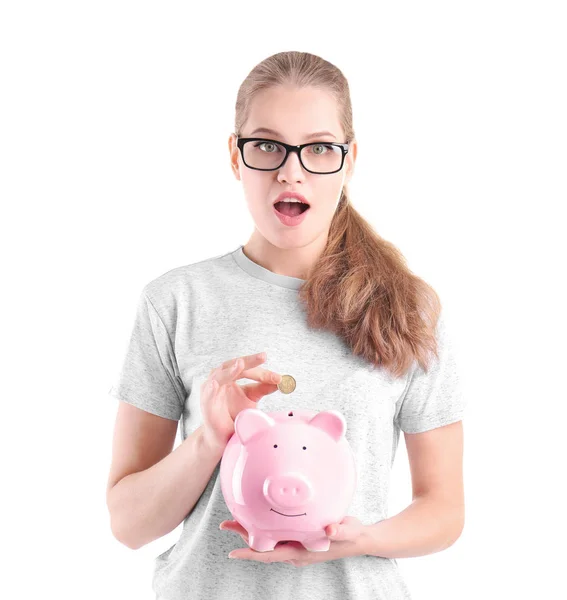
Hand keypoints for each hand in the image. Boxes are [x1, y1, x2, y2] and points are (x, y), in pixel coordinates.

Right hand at [201, 352, 281, 450]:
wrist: (222, 437)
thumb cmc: (234, 415)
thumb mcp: (251, 399)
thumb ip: (262, 388)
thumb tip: (279, 380)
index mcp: (231, 376)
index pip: (247, 369)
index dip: (263, 372)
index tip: (278, 378)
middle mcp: (220, 379)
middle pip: (234, 365)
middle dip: (249, 361)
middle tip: (263, 357)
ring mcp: (211, 391)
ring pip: (219, 375)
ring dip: (230, 370)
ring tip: (240, 364)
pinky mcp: (205, 404)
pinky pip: (207, 395)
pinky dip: (211, 389)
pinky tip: (215, 384)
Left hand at [219, 516, 368, 566]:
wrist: (360, 539)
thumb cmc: (352, 535)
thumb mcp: (348, 531)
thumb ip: (341, 530)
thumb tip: (330, 530)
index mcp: (303, 552)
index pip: (272, 555)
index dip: (251, 554)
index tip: (232, 552)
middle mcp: (296, 551)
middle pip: (264, 547)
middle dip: (244, 537)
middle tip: (226, 523)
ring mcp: (297, 545)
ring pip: (268, 540)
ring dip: (252, 531)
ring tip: (236, 518)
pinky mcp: (299, 537)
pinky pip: (276, 534)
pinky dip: (264, 527)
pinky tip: (259, 515)